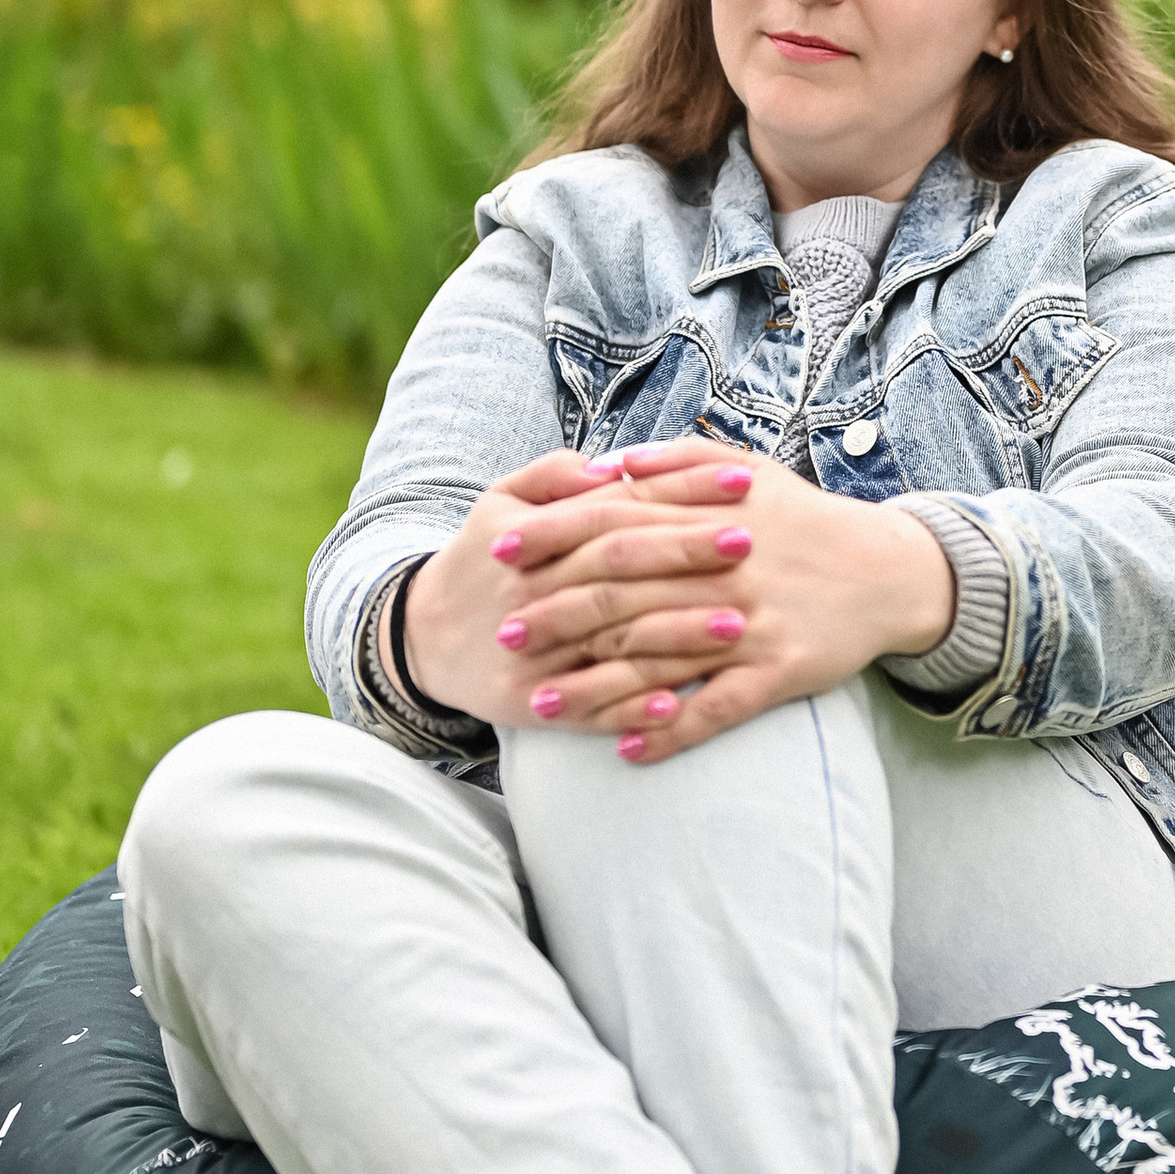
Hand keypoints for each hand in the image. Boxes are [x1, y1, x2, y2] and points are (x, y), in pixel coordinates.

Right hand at [397, 444, 754, 727]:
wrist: (423, 637)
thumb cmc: (484, 559)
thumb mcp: (501, 502)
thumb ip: (555, 475)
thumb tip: (614, 464)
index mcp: (535, 538)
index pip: (618, 508)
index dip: (680, 492)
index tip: (742, 481)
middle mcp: (534, 592)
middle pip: (618, 570)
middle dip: (685, 554)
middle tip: (751, 544)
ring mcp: (533, 653)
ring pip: (611, 642)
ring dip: (675, 638)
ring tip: (737, 627)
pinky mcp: (529, 705)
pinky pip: (587, 709)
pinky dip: (631, 708)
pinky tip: (678, 705)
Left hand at [406, 438, 957, 762]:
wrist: (890, 570)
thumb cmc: (805, 520)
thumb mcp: (747, 471)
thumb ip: (675, 462)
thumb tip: (608, 464)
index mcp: (709, 517)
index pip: (615, 522)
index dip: (553, 536)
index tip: (500, 548)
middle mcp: (724, 572)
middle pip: (625, 594)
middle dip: (558, 614)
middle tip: (506, 632)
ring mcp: (751, 627)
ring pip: (660, 660)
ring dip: (596, 686)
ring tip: (540, 706)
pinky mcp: (778, 673)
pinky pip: (716, 709)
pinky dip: (670, 730)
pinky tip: (626, 749)